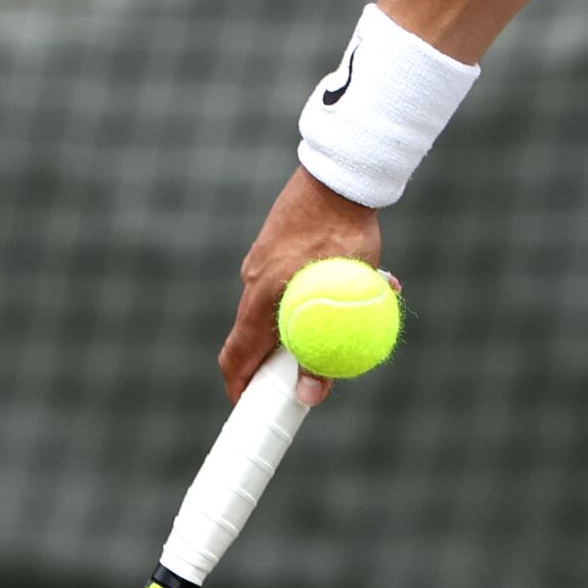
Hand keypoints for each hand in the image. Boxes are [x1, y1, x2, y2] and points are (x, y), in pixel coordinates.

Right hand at [219, 166, 391, 395]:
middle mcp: (254, 284)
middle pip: (255, 339)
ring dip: (306, 323)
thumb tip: (309, 397)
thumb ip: (323, 351)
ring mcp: (262, 264)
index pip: (236, 359)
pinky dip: (311, 296)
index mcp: (261, 300)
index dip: (239, 390)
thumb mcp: (343, 297)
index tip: (251, 413)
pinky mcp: (275, 249)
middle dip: (278, 363)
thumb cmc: (343, 232)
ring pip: (278, 309)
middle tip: (305, 379)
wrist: (339, 174)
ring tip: (347, 318)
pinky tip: (352, 285)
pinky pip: (289, 284)